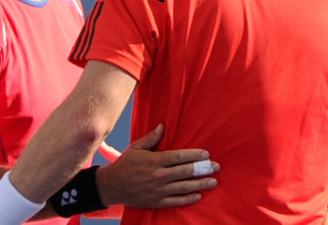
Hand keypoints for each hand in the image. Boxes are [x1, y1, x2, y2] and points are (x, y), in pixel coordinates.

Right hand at [95, 124, 218, 208]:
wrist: (112, 186)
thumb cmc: (125, 164)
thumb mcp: (136, 148)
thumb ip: (152, 138)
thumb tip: (163, 126)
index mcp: (154, 161)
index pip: (179, 157)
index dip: (194, 155)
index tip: (206, 154)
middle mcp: (158, 176)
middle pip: (184, 172)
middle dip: (202, 169)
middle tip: (216, 167)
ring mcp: (158, 190)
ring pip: (183, 187)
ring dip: (200, 184)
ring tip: (213, 182)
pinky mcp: (156, 202)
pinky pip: (175, 201)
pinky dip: (188, 198)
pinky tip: (198, 195)